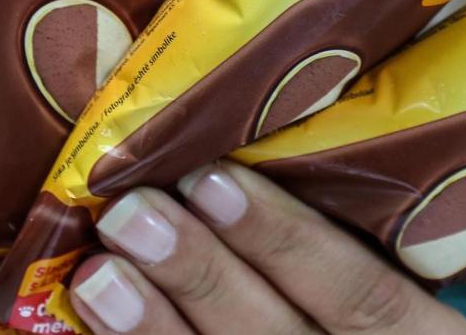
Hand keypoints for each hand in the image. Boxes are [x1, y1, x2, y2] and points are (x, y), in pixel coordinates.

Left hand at [69, 161, 465, 333]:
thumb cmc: (355, 311)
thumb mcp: (377, 275)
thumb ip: (337, 230)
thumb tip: (222, 149)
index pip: (362, 292)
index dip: (286, 239)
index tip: (210, 179)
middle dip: (201, 273)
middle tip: (131, 213)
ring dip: (153, 329)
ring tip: (97, 273)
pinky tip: (89, 322)